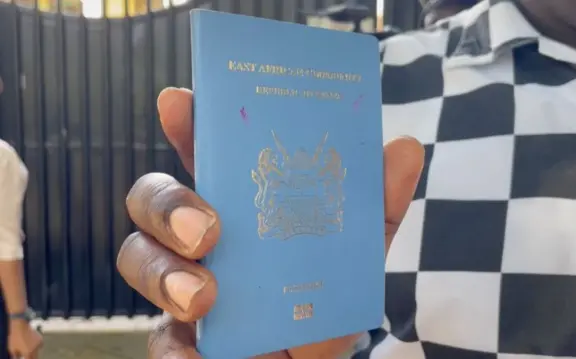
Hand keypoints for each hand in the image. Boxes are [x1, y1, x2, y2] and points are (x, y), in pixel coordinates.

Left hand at [7, 319, 42, 358]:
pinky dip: (36, 346)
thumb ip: (15, 356)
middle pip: (35, 357)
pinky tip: (31, 343)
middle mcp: (35, 349)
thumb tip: (17, 358)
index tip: (25, 358)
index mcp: (28, 352)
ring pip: (37, 351)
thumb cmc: (14, 337)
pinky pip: (39, 345)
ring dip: (34, 352)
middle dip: (31, 357)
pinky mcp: (40, 338)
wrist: (20, 325)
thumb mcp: (12, 349)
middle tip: (26, 356)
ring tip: (28, 349)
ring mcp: (39, 343)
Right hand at [116, 87, 424, 358]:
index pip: (204, 156)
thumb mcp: (359, 249)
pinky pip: (159, 340)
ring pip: (138, 259)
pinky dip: (174, 349)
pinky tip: (197, 356)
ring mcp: (184, 285)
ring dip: (165, 275)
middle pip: (152, 200)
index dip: (187, 126)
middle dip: (169, 205)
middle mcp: (200, 238)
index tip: (179, 102)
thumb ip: (377, 204)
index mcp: (239, 205)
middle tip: (208, 230)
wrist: (320, 356)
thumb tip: (403, 148)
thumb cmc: (328, 296)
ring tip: (206, 298)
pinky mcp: (182, 340)